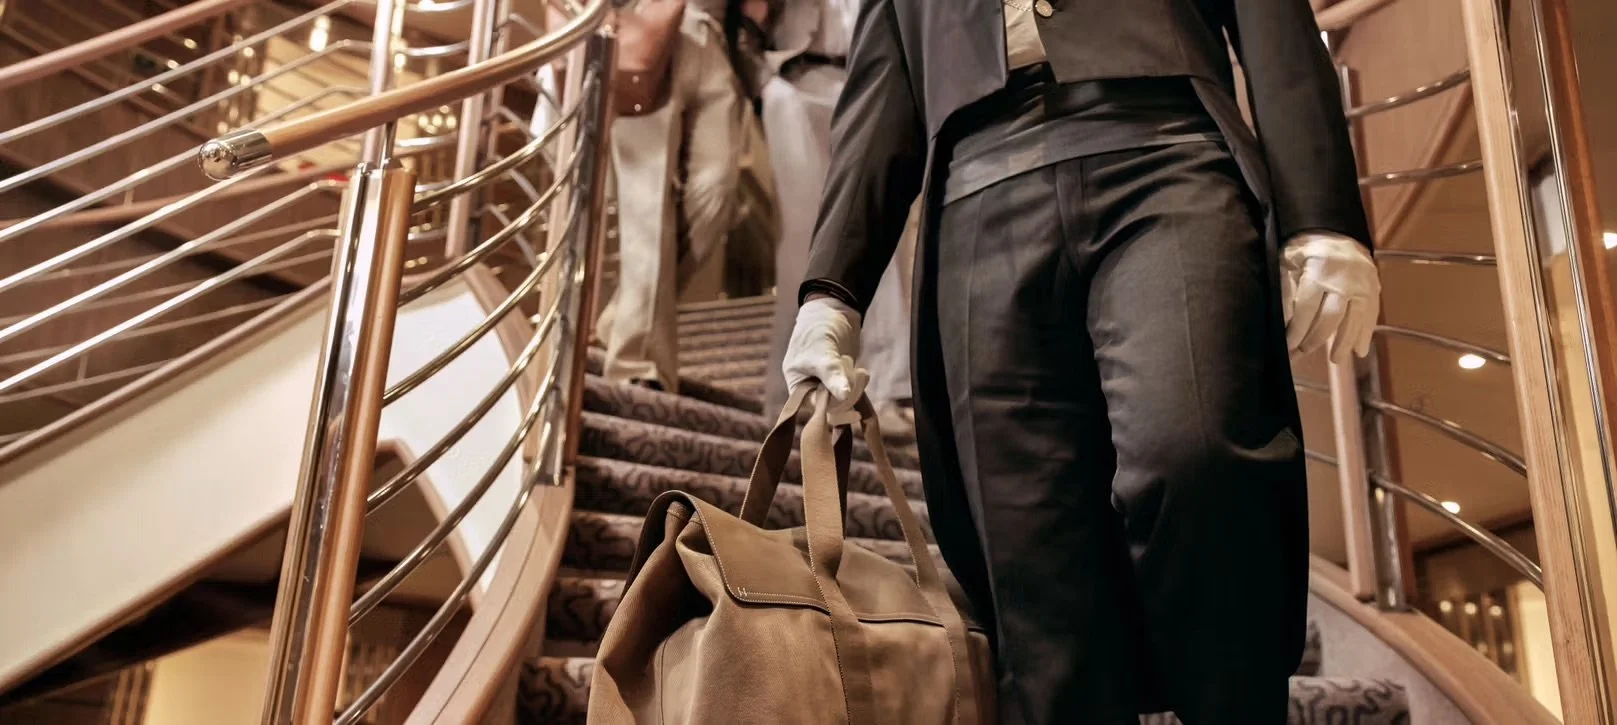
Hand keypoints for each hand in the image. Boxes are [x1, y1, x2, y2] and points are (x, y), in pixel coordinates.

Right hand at [783, 296, 868, 410]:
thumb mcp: (823, 353)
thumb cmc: (818, 329)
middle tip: (858, 375)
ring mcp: (827, 384)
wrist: (833, 311)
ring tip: (859, 370)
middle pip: (832, 406)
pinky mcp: (842, 379)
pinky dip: (859, 384)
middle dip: (847, 393)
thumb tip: (844, 396)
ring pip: (844, 400)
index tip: (851, 407)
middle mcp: (811, 388)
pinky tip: (861, 371)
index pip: (815, 406)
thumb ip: (831, 375)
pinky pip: (852, 392)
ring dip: (855, 387)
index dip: (833, 406)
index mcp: (797, 385)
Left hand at [1282, 232, 1380, 364]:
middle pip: (1330, 319)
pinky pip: (1370, 315)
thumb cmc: (1303, 248)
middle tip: (1302, 354)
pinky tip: (1359, 350)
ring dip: (1343, 343)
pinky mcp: (1374, 286)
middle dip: (1315, 340)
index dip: (1296, 333)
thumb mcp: (1286, 263)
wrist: (1333, 229)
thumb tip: (1282, 324)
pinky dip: (1364, 333)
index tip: (1287, 349)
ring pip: (1354, 320)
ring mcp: (1362, 283)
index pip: (1306, 311)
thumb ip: (1285, 291)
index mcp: (1318, 271)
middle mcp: (1344, 279)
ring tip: (1335, 360)